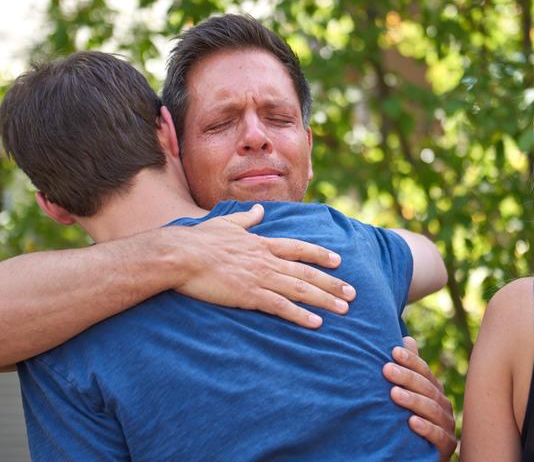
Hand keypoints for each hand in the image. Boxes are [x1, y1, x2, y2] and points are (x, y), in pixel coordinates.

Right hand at [172, 204, 355, 327]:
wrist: (181, 254)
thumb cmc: (199, 240)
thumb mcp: (226, 223)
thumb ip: (246, 219)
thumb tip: (260, 211)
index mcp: (260, 244)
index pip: (298, 249)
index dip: (319, 255)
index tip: (338, 261)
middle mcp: (266, 260)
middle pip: (306, 272)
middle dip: (332, 283)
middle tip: (352, 293)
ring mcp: (259, 277)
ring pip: (300, 290)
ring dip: (324, 299)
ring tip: (344, 309)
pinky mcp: (249, 294)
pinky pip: (281, 307)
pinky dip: (300, 315)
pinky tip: (316, 323)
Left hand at [382, 337, 456, 460]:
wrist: (420, 454)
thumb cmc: (412, 417)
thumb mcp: (410, 392)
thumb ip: (410, 369)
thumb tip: (406, 338)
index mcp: (434, 390)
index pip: (424, 372)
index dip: (411, 360)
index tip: (393, 351)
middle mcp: (443, 406)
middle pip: (427, 388)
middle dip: (407, 377)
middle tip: (386, 369)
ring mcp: (447, 426)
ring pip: (433, 410)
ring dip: (413, 401)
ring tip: (394, 394)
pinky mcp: (447, 446)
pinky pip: (439, 437)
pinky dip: (426, 428)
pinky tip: (411, 422)